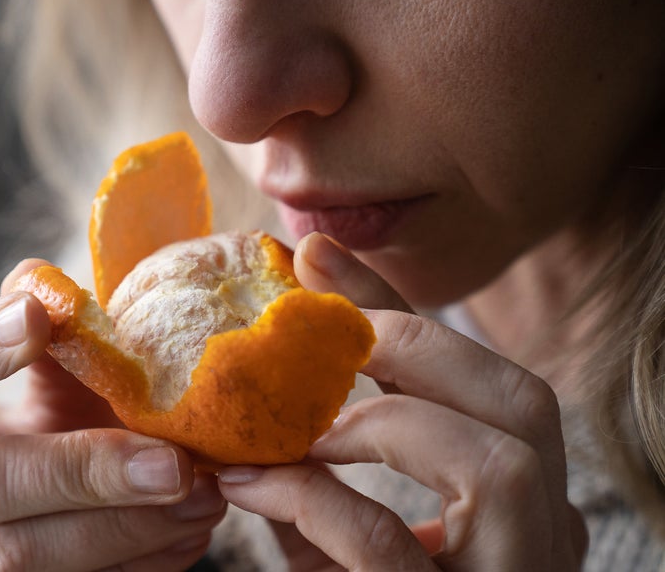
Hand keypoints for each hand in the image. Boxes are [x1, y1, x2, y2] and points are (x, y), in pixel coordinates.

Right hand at [0, 259, 225, 570]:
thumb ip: (53, 355)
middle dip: (86, 472)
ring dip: (122, 530)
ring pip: (14, 558)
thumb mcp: (16, 398)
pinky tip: (182, 538)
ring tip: (199, 501)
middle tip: (174, 462)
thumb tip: (92, 301)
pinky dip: (129, 568)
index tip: (38, 314)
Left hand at [216, 233, 586, 570]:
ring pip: (504, 460)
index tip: (317, 256)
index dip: (398, 307)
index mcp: (517, 504)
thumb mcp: (342, 534)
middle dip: (418, 345)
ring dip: (382, 422)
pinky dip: (317, 500)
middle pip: (525, 398)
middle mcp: (542, 538)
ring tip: (306, 427)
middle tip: (325, 340)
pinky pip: (391, 543)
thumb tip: (264, 388)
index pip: (478, 378)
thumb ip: (320, 469)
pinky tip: (258, 486)